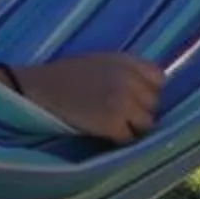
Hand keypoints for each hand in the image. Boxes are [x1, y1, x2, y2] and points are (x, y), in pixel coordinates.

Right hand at [0, 50, 163, 142]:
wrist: (40, 89)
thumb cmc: (67, 76)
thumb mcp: (100, 61)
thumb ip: (126, 71)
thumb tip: (151, 92)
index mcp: (125, 60)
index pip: (159, 78)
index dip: (147, 90)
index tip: (135, 96)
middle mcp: (129, 79)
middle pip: (154, 104)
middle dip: (140, 110)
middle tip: (117, 111)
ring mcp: (123, 102)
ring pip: (146, 124)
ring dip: (131, 127)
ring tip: (109, 121)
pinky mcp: (114, 124)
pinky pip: (129, 138)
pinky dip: (117, 138)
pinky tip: (100, 130)